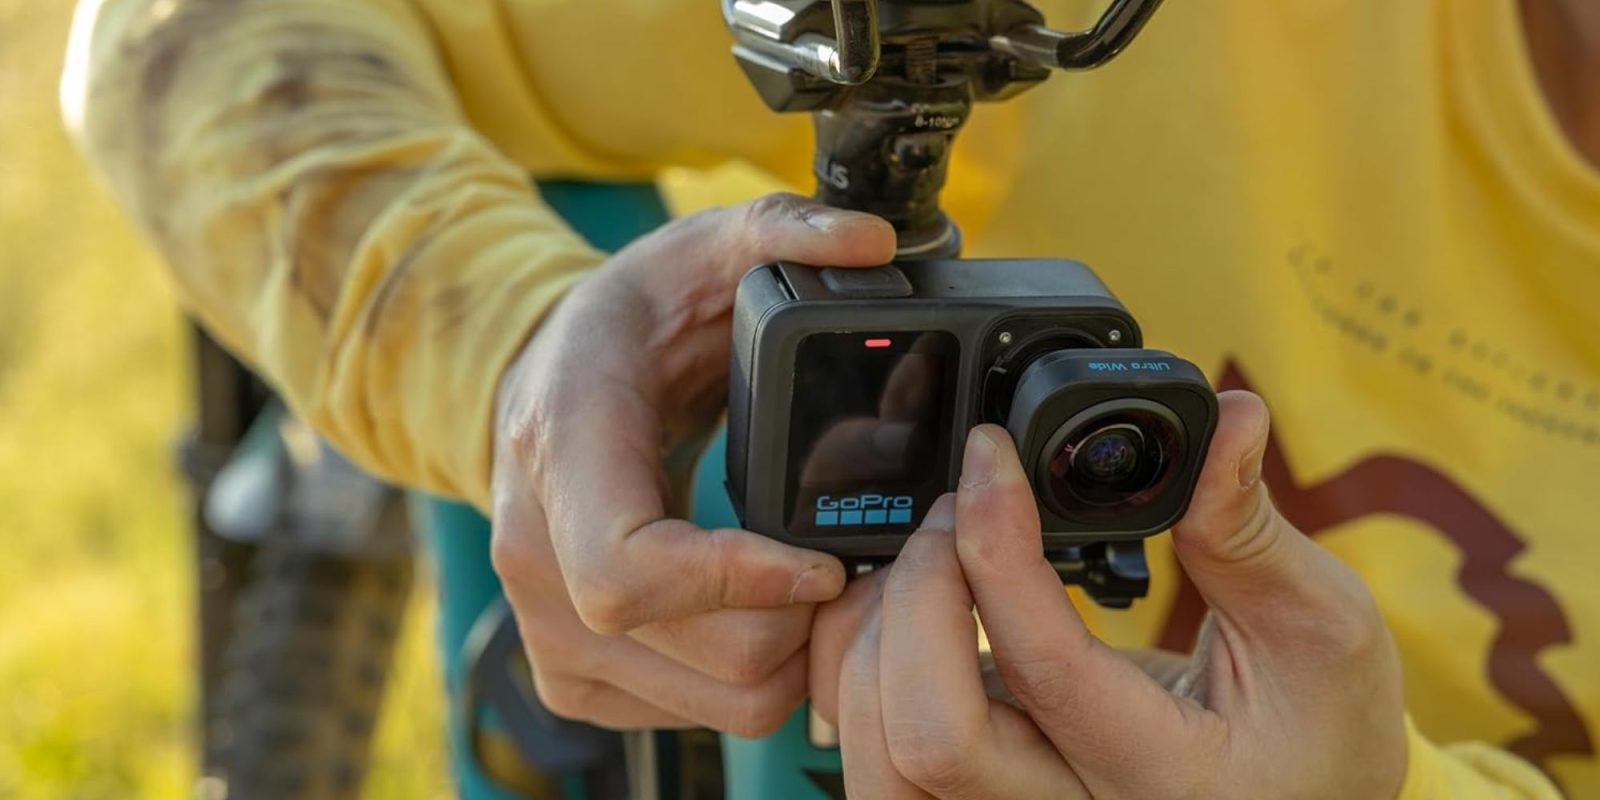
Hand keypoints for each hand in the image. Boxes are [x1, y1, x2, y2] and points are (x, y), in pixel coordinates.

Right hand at [492, 193, 895, 734]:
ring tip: (819, 590)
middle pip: (695, 652)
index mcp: (562, 448)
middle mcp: (535, 553)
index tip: (822, 560)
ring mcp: (546, 626)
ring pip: (708, 701)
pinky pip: (687, 717)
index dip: (740, 582)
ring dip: (789, 658)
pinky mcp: (570, 673)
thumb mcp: (695, 252)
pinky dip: (749, 682)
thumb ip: (782, 232)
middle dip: (800, 621)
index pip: (629, 569)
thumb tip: (872, 241)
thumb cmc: (624, 330)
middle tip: (850, 566)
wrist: (538, 389)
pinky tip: (766, 616)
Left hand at [811, 392, 1408, 797]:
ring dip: (876, 635)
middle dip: (917, 600)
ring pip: (884, 754)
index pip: (1044, 670)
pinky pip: (887, 739)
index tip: (993, 457)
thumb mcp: (1322, 626)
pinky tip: (922, 593)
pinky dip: (873, 658)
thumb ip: (1249, 531)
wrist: (1302, 798)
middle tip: (955, 510)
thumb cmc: (1320, 726)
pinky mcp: (987, 781)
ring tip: (936, 548)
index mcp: (1157, 771)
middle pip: (926, 737)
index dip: (998, 549)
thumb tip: (1223, 422)